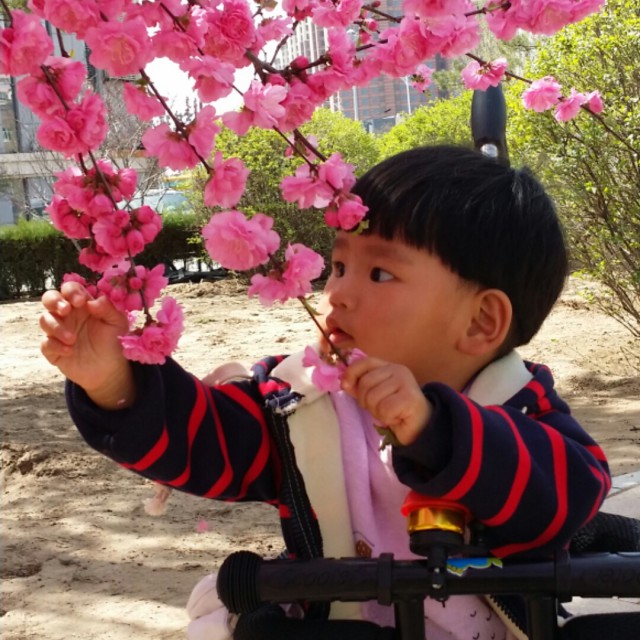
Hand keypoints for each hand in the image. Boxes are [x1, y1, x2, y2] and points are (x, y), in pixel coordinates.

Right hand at [39, 281, 134, 408]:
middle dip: (54, 301)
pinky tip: (69, 351)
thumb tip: (93, 300)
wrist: (110, 370)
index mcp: (83, 305)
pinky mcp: (53, 350)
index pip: (70, 289)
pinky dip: (55, 346)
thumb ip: (108, 309)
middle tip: (66, 310)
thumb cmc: (114, 341)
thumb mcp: (118, 324)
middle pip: (49, 298)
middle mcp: (68, 315)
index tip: (81, 301)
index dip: (72, 291)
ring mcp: (58, 332)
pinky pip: (45, 343)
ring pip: (45, 320)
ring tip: (73, 339)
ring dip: (56, 327)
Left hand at [341, 357, 431, 445]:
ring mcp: (405, 382)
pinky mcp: (409, 397)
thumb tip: (344, 382)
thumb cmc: (395, 410)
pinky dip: (386, 418)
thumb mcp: (374, 395)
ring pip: (373, 397)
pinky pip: (384, 409)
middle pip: (366, 383)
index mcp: (388, 367)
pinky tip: (396, 418)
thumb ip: (359, 387)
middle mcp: (398, 370)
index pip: (365, 362)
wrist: (420, 426)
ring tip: (388, 413)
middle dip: (365, 401)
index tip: (345, 385)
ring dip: (376, 411)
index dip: (351, 372)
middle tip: (378, 408)